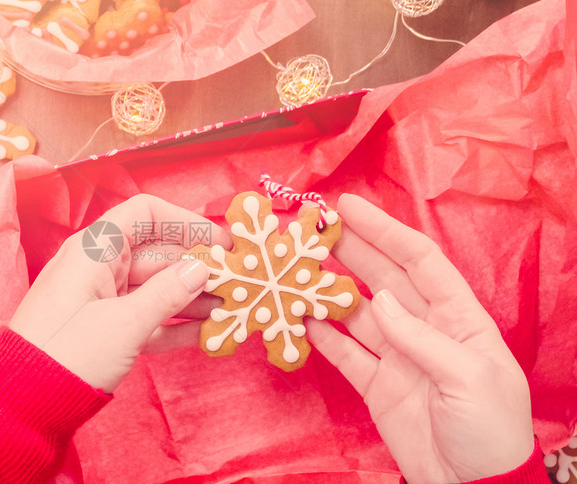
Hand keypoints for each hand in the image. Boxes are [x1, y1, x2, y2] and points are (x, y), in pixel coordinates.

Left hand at [9, 194, 230, 392]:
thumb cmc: (68, 354)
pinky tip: (204, 333)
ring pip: (154, 287)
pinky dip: (173, 323)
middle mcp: (97, 268)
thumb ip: (168, 293)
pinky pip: (146, 317)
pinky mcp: (104, 330)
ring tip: (229, 310)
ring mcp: (101, 299)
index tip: (221, 241)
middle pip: (156, 253)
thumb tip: (201, 269)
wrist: (23, 406)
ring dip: (191, 297)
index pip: (144, 214)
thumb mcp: (125, 323)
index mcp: (94, 250)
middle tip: (237, 284)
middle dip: (197, 267)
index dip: (185, 222)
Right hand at [306, 194, 533, 482]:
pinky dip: (322, 335)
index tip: (349, 208)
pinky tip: (300, 316)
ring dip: (329, 289)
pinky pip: (344, 352)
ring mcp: (397, 355)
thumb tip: (378, 301)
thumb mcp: (469, 377)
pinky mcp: (375, 384)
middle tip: (313, 228)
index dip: (385, 232)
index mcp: (458, 318)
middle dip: (350, 250)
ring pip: (357, 312)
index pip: (419, 261)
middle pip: (382, 278)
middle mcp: (425, 329)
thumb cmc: (489, 428)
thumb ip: (421, 336)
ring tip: (296, 268)